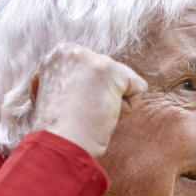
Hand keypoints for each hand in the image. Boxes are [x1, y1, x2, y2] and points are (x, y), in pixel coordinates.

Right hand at [29, 43, 146, 158]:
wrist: (60, 145)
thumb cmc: (58, 131)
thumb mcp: (57, 94)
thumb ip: (73, 79)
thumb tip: (91, 82)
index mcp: (58, 55)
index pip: (95, 69)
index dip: (88, 94)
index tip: (72, 108)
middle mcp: (72, 50)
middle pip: (110, 73)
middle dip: (101, 96)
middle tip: (81, 113)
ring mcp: (91, 59)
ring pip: (124, 81)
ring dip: (112, 104)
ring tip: (90, 115)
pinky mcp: (109, 71)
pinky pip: (138, 88)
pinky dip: (127, 109)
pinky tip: (104, 116)